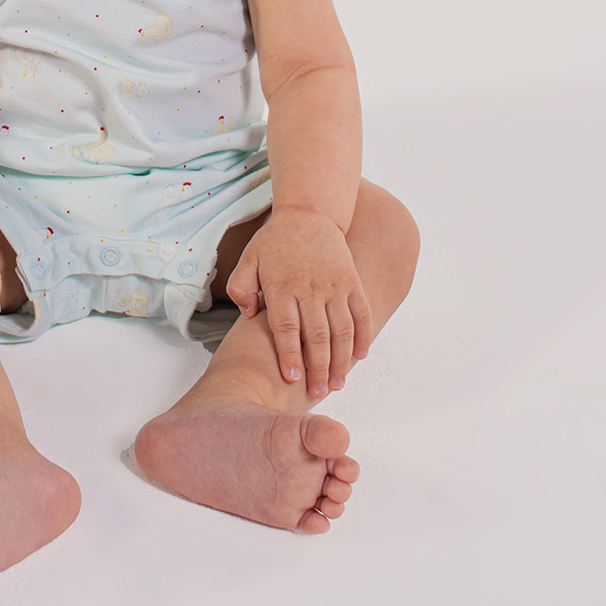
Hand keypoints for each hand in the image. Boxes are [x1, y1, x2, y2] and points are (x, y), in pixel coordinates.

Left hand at [226, 206, 372, 397]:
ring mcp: (334, 285)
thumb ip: (240, 287)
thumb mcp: (248, 259)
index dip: (290, 354)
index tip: (292, 378)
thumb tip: (249, 316)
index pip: (286, 327)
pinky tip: (360, 356)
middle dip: (318, 367)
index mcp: (282, 285)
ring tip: (338, 383)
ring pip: (342, 329)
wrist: (309, 213)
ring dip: (342, 358)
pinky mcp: (351, 281)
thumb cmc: (275, 242)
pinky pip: (362, 312)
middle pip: (316, 334)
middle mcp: (310, 287)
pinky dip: (364, 336)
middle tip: (318, 392)